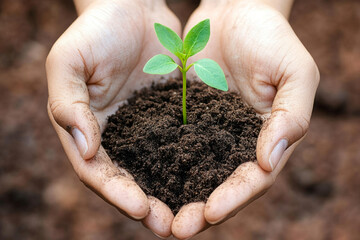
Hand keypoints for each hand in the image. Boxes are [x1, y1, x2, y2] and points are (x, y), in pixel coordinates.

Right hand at [46, 0, 180, 236]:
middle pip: (130, 180)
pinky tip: (210, 179)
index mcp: (88, 131)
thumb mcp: (69, 61)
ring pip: (159, 170)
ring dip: (174, 195)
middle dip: (148, 206)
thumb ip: (68, 103)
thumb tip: (85, 148)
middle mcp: (117, 137)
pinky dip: (193, 165)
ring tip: (195, 215)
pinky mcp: (170, 117)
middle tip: (170, 227)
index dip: (116, 192)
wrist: (131, 7)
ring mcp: (145, 129)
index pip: (98, 172)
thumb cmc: (95, 30)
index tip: (139, 208)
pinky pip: (182, 145)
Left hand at [172, 0, 319, 237]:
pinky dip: (156, 165)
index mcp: (266, 139)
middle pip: (218, 185)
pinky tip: (139, 178)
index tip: (212, 212)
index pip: (253, 179)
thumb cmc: (271, 38)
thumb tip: (270, 161)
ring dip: (173, 196)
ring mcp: (208, 133)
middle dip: (199, 209)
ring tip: (151, 215)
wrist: (235, 11)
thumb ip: (291, 116)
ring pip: (190, 172)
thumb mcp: (295, 72)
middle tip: (176, 230)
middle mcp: (235, 143)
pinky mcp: (183, 118)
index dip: (235, 198)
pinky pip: (169, 145)